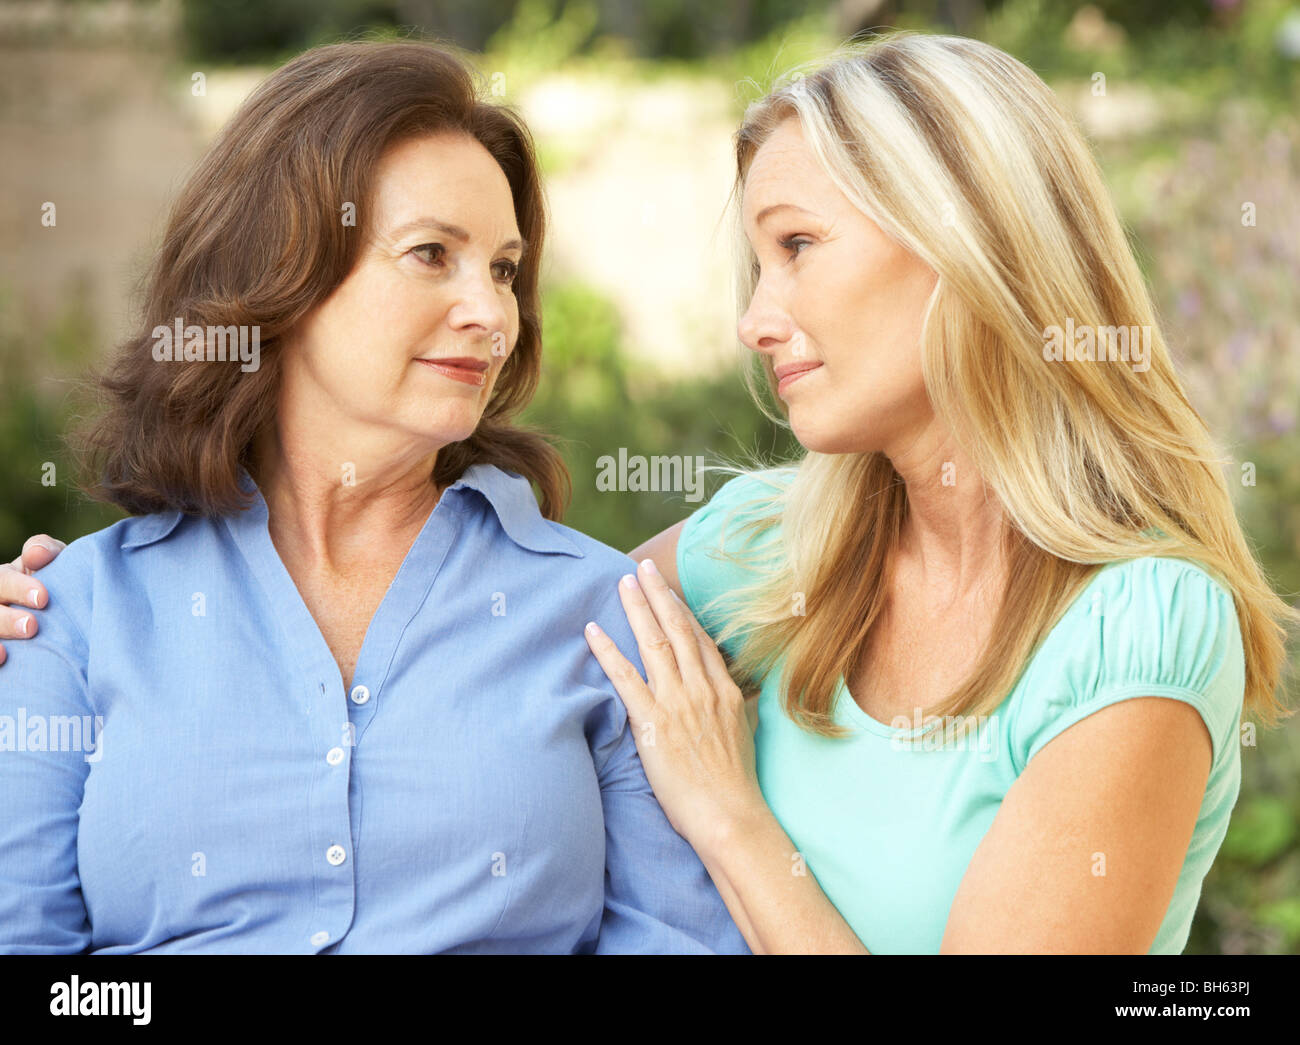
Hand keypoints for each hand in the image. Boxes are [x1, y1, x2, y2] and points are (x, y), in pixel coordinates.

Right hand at [0, 535, 65, 664]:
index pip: (2, 579)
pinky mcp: (0, 644)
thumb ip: (48, 552)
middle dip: (6, 618)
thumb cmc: (62, 584)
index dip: (18, 587)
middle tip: (31, 626)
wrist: (71, 621)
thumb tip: (36, 554)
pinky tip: (2, 660)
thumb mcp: (57, 564)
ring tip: (9, 652)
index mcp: (5, 579)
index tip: (43, 598)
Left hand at [584, 557, 764, 855]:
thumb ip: (734, 709)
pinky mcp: (654, 722)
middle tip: (643, 567)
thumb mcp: (742, 736)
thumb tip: (733, 698)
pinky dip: (607, 651)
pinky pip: (625, 678)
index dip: (683, 612)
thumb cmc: (735, 785)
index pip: (701, 640)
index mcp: (725, 691)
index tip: (669, 591)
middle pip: (678, 629)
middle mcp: (702, 689)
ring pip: (654, 642)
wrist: (730, 814)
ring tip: (622, 581)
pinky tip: (592, 631)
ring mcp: (678, 702)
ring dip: (636, 608)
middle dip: (659, 594)